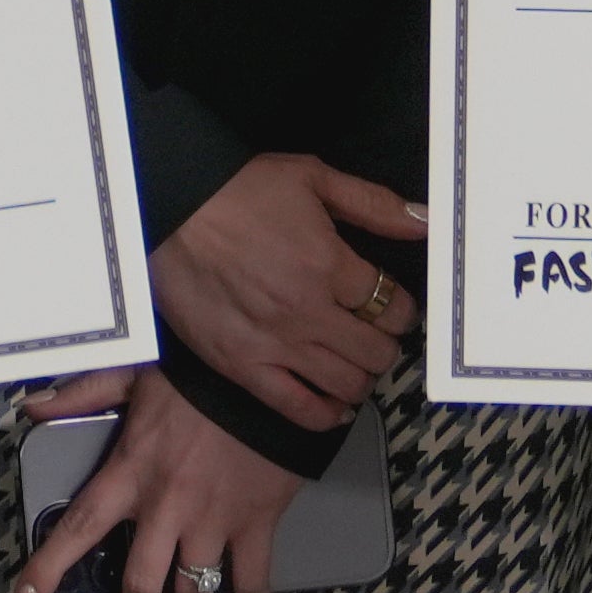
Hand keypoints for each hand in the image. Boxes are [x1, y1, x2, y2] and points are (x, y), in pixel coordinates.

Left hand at [12, 368, 329, 592]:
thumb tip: (33, 409)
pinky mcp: (256, 522)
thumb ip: (82, 395)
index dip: (46, 571)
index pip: (78, 529)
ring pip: (194, 592)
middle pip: (140, 584)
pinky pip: (252, 578)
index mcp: (130, 473)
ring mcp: (212, 519)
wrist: (267, 374)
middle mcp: (165, 506)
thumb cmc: (198, 375)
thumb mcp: (133, 374)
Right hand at [154, 158, 431, 433]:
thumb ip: (373, 204)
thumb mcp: (312, 178)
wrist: (167, 210)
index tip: (394, 306)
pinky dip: (326, 414)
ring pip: (345, 384)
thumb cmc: (238, 190)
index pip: (393, 306)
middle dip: (385, 344)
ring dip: (361, 377)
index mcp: (329, 264)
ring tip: (355, 363)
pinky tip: (335, 406)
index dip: (402, 309)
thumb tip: (424, 222)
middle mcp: (308, 311)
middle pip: (376, 352)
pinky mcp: (242, 366)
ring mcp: (275, 344)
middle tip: (376, 335)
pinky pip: (297, 408)